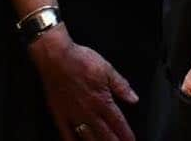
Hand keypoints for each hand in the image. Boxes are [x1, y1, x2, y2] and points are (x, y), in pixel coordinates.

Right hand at [28, 25, 137, 140]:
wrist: (56, 57)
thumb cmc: (81, 60)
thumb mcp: (107, 68)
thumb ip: (121, 85)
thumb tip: (134, 98)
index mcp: (102, 100)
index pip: (118, 123)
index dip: (126, 135)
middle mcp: (89, 112)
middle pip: (105, 135)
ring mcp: (73, 115)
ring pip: (88, 138)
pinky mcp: (60, 114)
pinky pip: (66, 134)